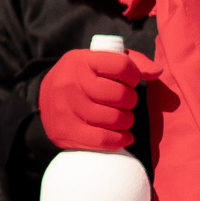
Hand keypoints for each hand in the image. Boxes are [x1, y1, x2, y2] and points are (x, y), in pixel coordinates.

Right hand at [39, 46, 154, 151]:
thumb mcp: (99, 60)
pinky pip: (102, 139)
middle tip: (124, 102)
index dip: (133, 75)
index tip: (129, 80)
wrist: (42, 96)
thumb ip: (131, 62)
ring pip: (114, 119)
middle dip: (130, 100)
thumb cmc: (81, 76)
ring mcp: (67, 108)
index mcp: (82, 61)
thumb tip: (157, 72)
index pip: (122, 66)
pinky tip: (123, 136)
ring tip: (122, 118)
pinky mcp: (66, 131)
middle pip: (120, 95)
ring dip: (126, 120)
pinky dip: (119, 140)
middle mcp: (72, 83)